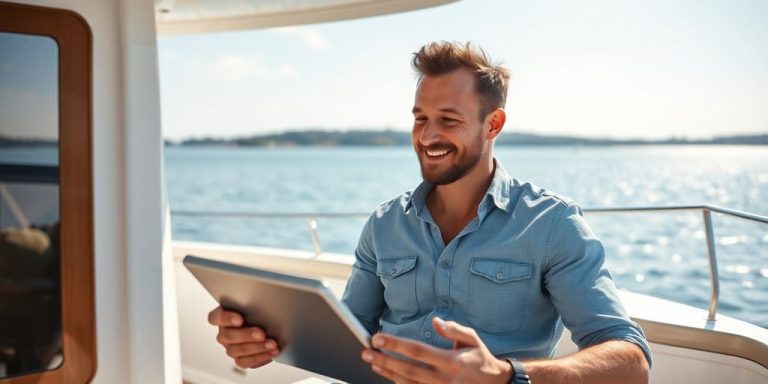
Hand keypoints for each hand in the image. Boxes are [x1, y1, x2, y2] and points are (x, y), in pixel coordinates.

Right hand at [207, 306, 279, 368]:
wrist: (268, 326)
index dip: (226, 318)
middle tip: (261, 334)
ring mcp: (230, 347)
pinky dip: (259, 358)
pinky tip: (271, 353)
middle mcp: (223, 333)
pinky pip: (244, 362)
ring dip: (256, 348)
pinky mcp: (239, 358)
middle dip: (246, 335)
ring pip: (236, 351)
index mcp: (222, 316)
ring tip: (272, 344)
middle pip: (227, 336)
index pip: (215, 317)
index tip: (240, 319)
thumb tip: (263, 298)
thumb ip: (253, 303)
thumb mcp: (255, 304)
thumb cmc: (258, 312)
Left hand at [361, 317, 511, 383]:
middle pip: (407, 370)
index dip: (395, 344)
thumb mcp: (472, 339)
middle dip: (384, 360)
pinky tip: (389, 376)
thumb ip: (453, 329)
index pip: (417, 351)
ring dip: (388, 374)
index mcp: (451, 361)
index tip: (377, 338)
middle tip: (366, 353)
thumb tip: (436, 322)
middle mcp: (444, 378)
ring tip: (373, 364)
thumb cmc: (480, 358)